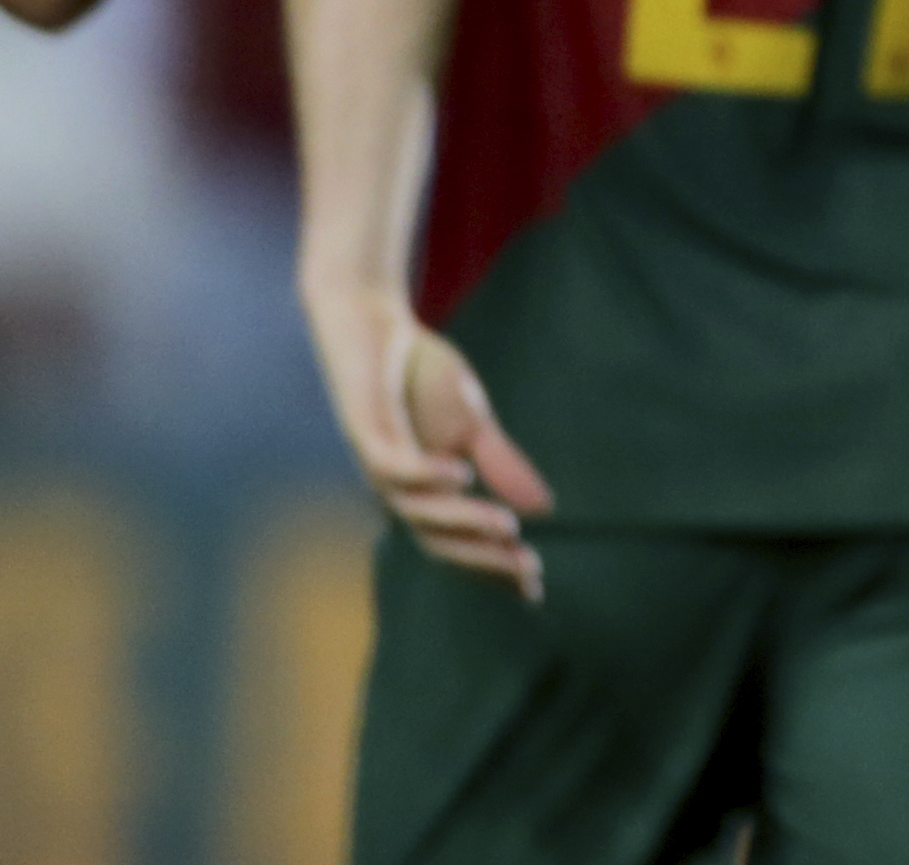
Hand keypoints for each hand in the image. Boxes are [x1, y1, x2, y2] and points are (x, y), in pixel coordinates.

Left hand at [303, 280, 554, 597]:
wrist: (372, 319)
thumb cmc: (417, 372)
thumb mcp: (473, 421)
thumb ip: (501, 463)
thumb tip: (543, 510)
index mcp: (420, 492)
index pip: (457, 544)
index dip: (492, 568)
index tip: (533, 589)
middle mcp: (395, 489)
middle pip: (437, 543)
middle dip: (482, 560)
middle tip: (528, 571)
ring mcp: (378, 463)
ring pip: (417, 512)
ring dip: (463, 522)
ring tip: (508, 528)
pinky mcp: (365, 431)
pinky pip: (393, 465)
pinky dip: (425, 475)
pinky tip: (461, 474)